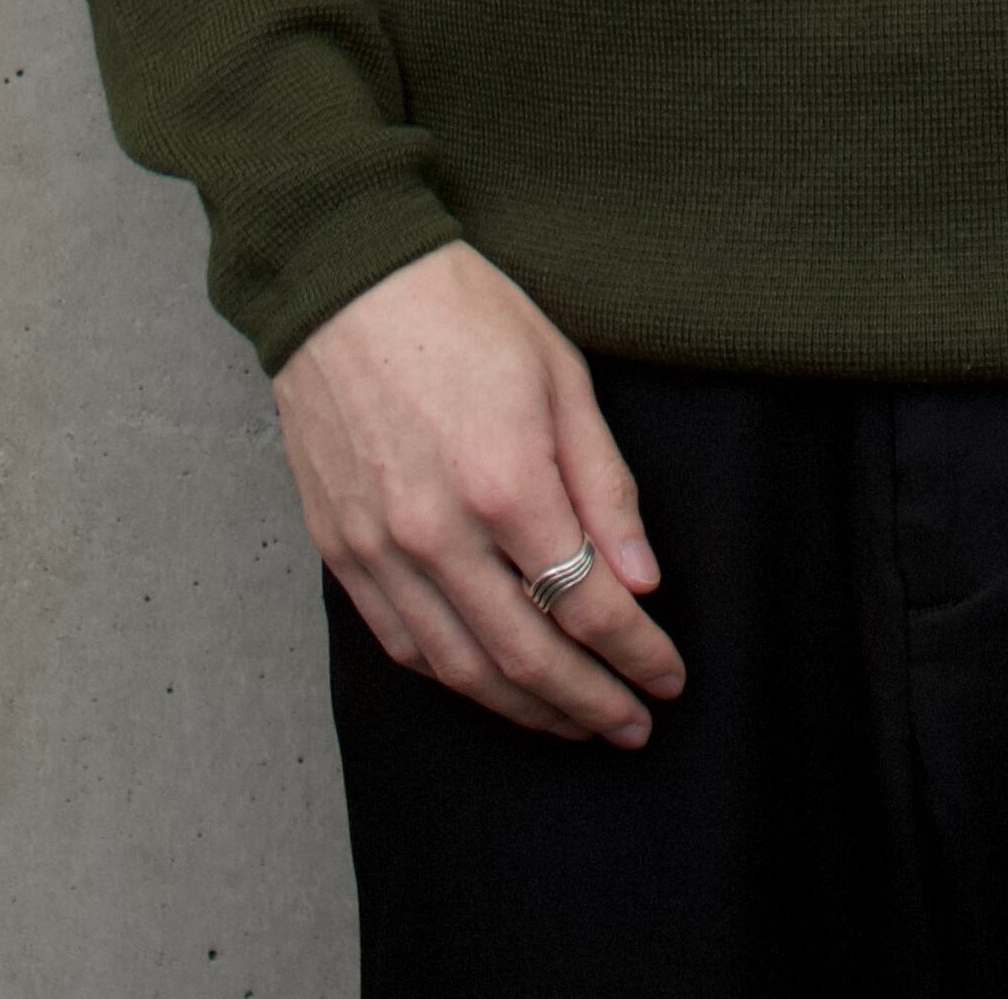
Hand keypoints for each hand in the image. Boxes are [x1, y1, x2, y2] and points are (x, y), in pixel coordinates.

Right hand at [271, 240, 686, 742]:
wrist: (343, 282)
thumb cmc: (462, 313)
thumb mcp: (562, 377)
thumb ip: (604, 485)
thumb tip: (641, 580)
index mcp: (507, 481)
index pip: (589, 602)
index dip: (638, 651)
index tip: (668, 675)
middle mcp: (439, 531)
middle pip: (528, 656)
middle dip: (591, 703)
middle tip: (633, 725)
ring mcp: (380, 548)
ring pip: (462, 668)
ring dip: (526, 709)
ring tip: (574, 723)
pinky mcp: (339, 549)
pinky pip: (402, 643)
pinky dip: (454, 678)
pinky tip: (492, 684)